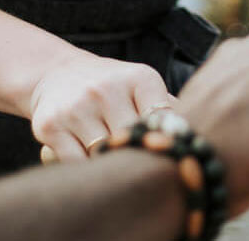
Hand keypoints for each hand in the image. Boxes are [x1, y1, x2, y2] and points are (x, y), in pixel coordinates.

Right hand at [29, 54, 172, 163]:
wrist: (57, 73)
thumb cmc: (111, 89)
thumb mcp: (142, 87)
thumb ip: (168, 111)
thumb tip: (198, 142)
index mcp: (140, 78)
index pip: (164, 124)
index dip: (166, 146)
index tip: (167, 159)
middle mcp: (106, 89)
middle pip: (134, 145)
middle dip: (138, 160)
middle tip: (144, 175)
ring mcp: (76, 107)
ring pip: (104, 157)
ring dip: (110, 167)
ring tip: (115, 170)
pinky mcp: (50, 126)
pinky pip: (76, 164)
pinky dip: (84, 171)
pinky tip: (89, 165)